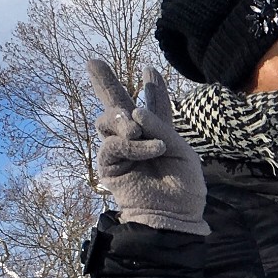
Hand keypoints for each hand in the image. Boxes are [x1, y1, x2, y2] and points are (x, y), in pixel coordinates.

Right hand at [87, 59, 208, 235]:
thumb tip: (133, 110)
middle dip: (104, 82)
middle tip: (93, 62)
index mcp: (159, 133)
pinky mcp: (109, 165)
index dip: (152, 87)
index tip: (150, 70)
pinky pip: (115, 144)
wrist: (175, 215)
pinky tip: (151, 149)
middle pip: (116, 105)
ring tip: (137, 129)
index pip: (153, 105)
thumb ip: (159, 126)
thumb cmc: (184, 186)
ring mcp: (120, 150)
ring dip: (123, 119)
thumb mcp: (180, 149)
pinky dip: (133, 144)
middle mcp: (137, 138)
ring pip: (108, 120)